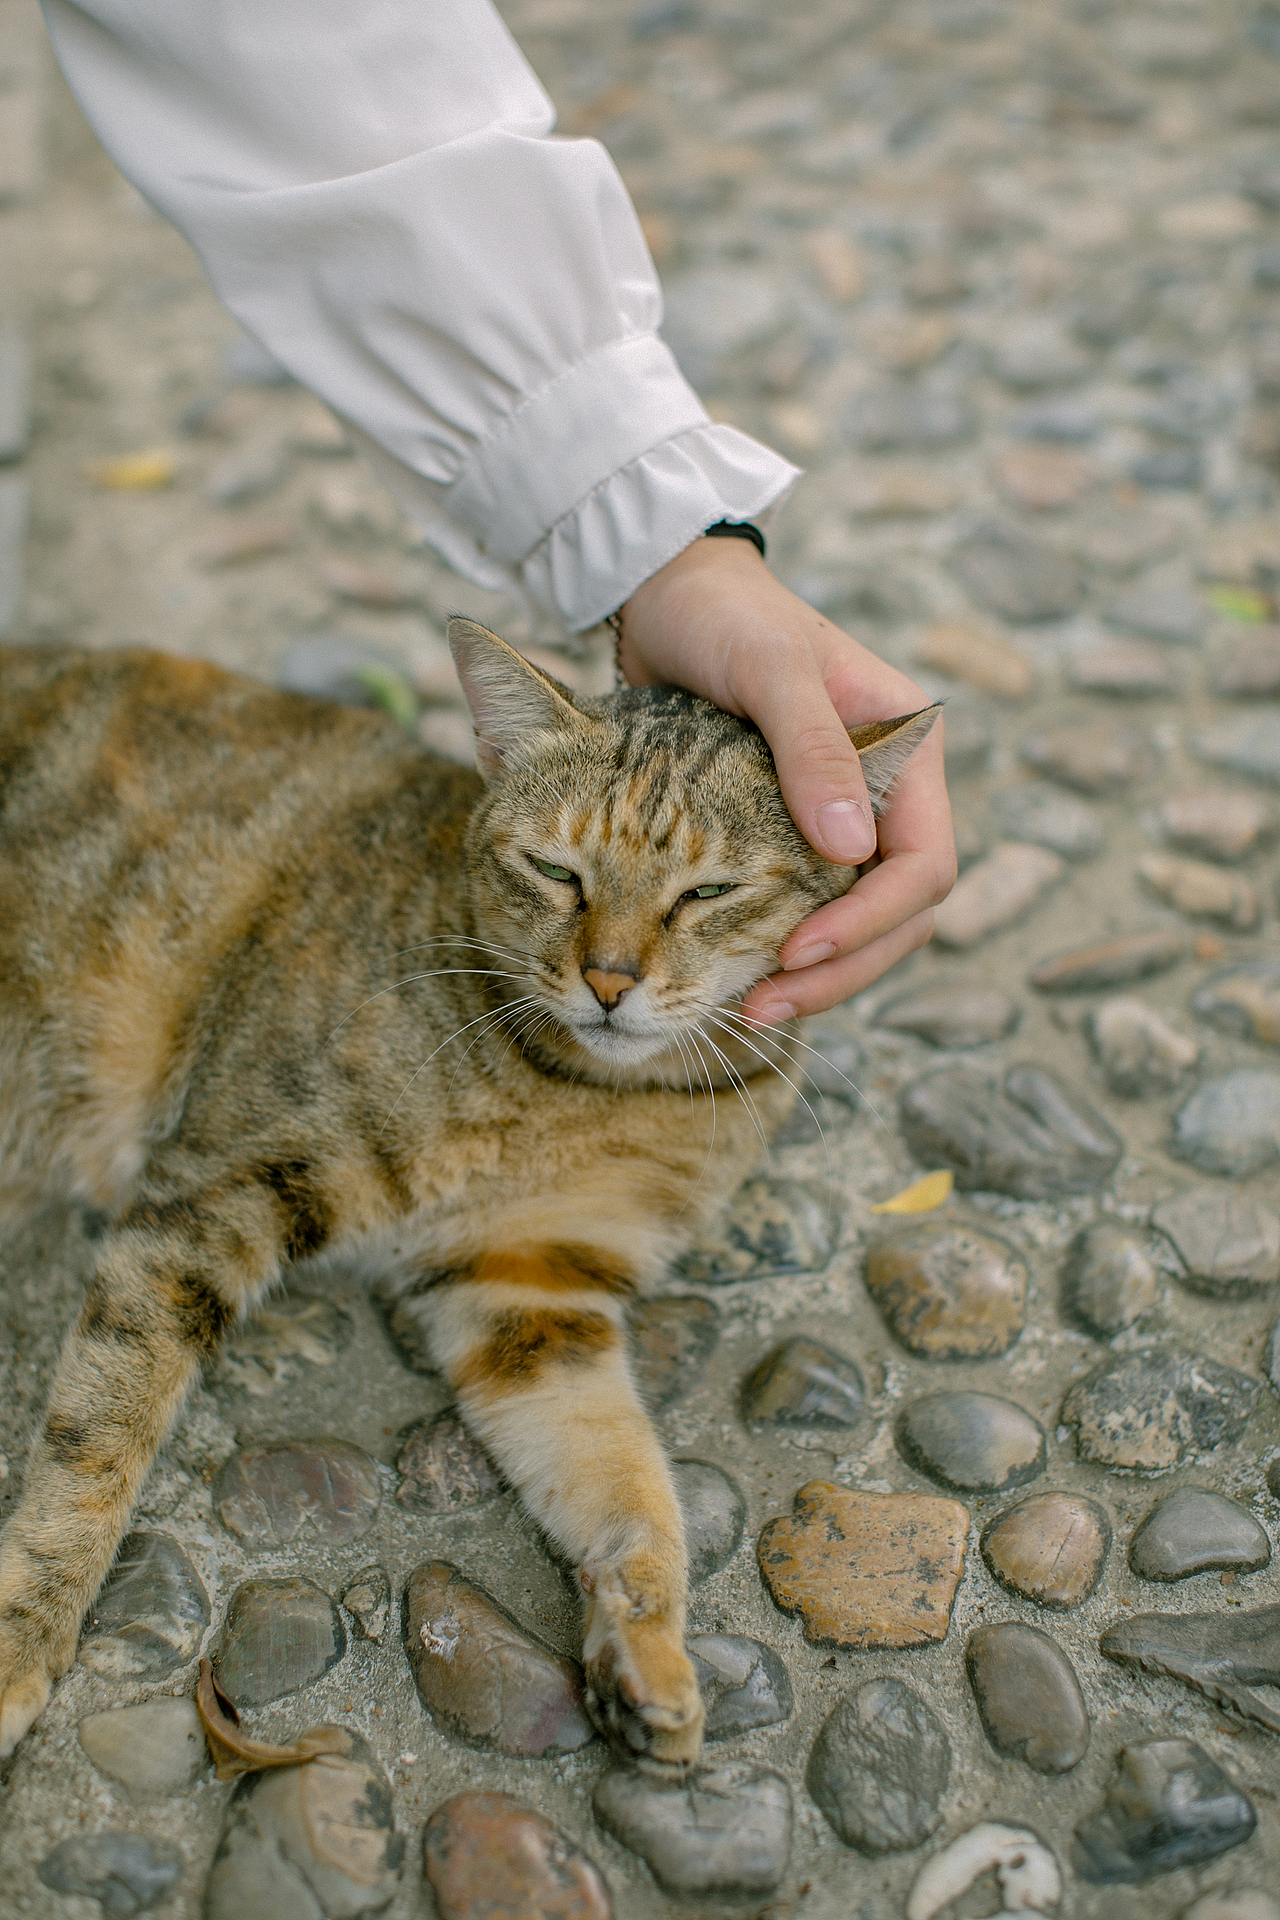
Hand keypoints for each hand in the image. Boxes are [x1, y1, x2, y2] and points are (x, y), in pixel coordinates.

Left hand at [618, 535, 956, 1023]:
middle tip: (762, 1007)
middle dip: (842, 967)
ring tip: (747, 1009)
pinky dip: (787, 952)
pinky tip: (742, 979)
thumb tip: (852, 849)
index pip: (924, 864)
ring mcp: (850, 816)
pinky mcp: (799, 834)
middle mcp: (890, 791)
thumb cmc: (724, 617)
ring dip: (818, 974)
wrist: (671, 595)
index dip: (870, 921)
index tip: (795, 952)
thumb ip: (814, 749)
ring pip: (864, 924)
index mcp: (908, 749)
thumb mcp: (768, 667)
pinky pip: (817, 911)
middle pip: (902, 913)